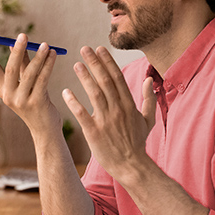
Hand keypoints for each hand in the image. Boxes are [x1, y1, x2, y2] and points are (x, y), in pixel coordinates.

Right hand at [0, 34, 60, 136]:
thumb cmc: (35, 103)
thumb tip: (16, 45)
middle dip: (17, 50)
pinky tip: (53, 55)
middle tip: (23, 35)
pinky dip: (48, 65)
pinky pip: (43, 79)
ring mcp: (21, 101)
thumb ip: (22, 66)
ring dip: (38, 57)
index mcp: (2, 89)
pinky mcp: (36, 103)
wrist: (44, 128)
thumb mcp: (26, 84)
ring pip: (29, 73)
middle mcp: (8, 95)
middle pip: (10, 68)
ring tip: (46, 45)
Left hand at [62, 46, 156, 181]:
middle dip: (94, 63)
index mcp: (129, 104)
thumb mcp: (148, 119)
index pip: (117, 77)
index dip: (107, 62)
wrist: (131, 166)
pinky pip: (82, 114)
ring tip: (75, 64)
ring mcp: (106, 121)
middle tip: (84, 49)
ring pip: (94, 93)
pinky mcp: (95, 133)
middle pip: (105, 81)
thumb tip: (149, 80)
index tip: (99, 48)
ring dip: (84, 77)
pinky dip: (74, 102)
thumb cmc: (138, 143)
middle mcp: (118, 109)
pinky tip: (65, 92)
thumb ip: (149, 98)